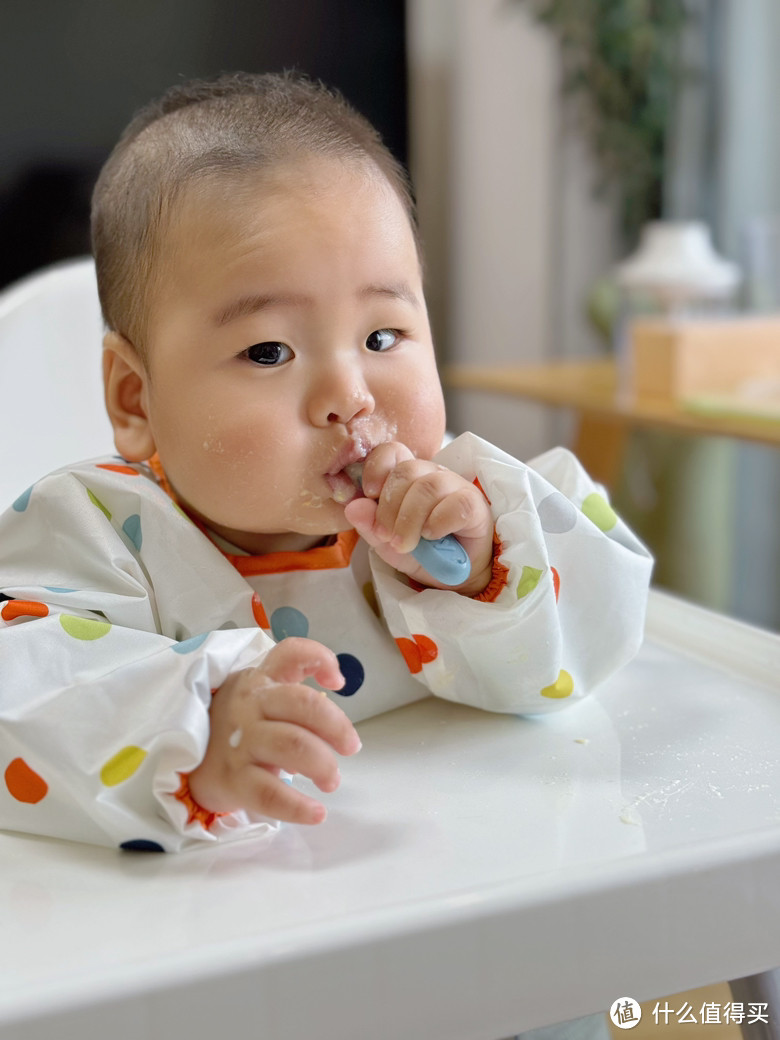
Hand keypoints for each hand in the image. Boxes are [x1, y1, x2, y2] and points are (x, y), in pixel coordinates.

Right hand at [188, 638, 360, 824]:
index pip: (290, 653)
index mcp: (261, 680)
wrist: (187, 762)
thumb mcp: (260, 698)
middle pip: (304, 704)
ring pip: (293, 745)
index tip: (337, 682)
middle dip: (337, 726)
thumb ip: (296, 696)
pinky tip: (316, 813)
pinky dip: (298, 806)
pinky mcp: (233, 778)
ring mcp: (240, 741)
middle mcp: (250, 705)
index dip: (320, 659)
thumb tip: (335, 711)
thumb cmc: (238, 727)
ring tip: (332, 781)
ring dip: (323, 764)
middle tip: (351, 747)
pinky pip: (269, 794)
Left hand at [343, 442, 493, 595]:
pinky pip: (456, 503)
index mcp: (408, 477)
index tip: (370, 494)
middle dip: (389, 508)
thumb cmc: (421, 553)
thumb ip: (369, 525)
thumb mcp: (386, 544)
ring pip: (428, 487)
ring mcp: (455, 487)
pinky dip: (438, 522)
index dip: (377, 467)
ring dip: (410, 520)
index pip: (391, 452)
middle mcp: (432, 474)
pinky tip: (432, 536)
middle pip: (407, 471)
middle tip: (387, 537)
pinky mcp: (475, 505)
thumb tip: (353, 506)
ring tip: (405, 544)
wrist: (452, 578)